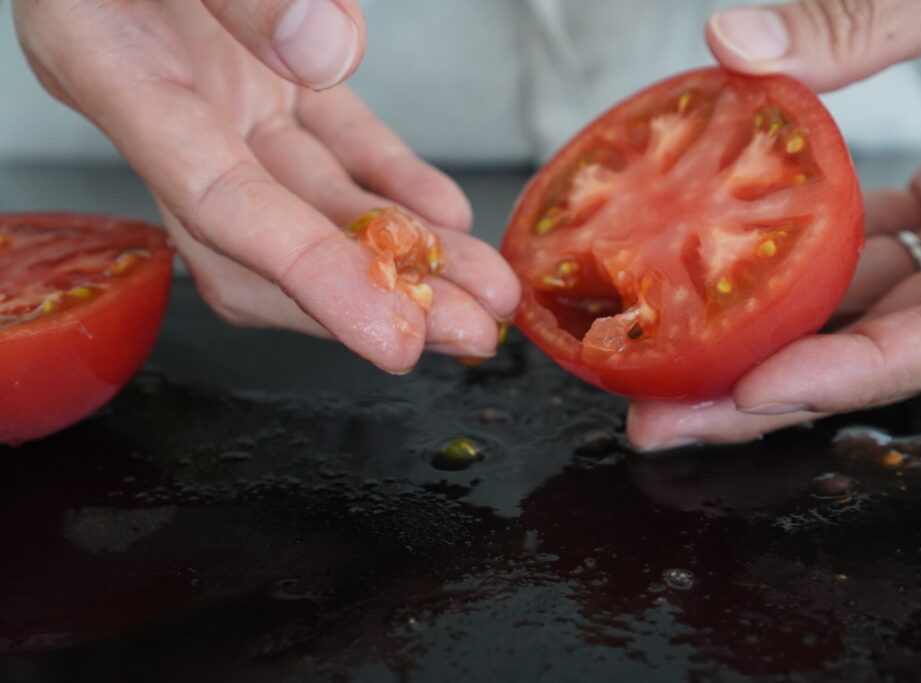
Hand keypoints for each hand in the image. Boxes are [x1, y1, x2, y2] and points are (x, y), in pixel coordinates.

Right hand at [13, 0, 518, 372]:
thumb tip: (327, 51)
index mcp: (110, 64)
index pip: (218, 205)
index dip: (309, 279)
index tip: (392, 339)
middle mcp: (163, 104)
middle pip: (269, 242)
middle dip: (373, 296)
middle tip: (466, 334)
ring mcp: (217, 95)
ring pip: (313, 202)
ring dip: (400, 253)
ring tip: (482, 290)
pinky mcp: (264, 76)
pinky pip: (332, 144)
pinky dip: (388, 183)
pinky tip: (445, 218)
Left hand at [629, 0, 920, 448]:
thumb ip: (875, 18)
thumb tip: (735, 44)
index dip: (860, 373)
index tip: (754, 389)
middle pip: (894, 346)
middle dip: (774, 387)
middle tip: (664, 419)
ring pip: (874, 306)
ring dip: (774, 330)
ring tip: (669, 351)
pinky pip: (875, 247)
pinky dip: (804, 256)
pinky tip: (727, 256)